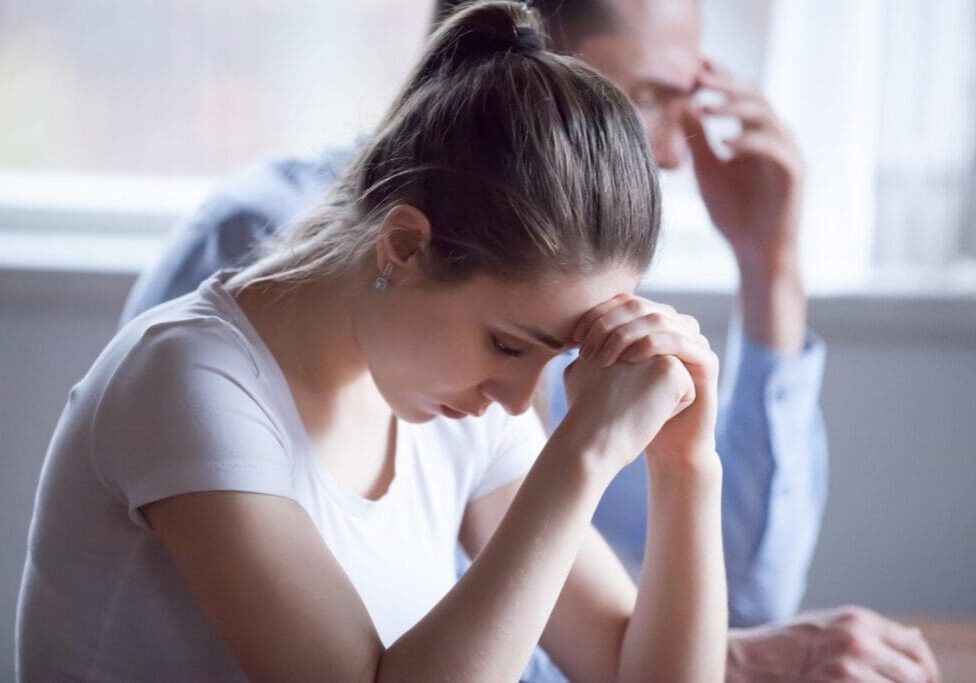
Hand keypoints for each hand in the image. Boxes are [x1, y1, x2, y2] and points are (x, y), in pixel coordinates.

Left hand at [561, 294, 718, 470]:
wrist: (664, 445)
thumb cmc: (631, 413)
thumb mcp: (607, 377)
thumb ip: (595, 350)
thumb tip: (569, 332)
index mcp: (653, 323)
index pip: (623, 301)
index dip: (597, 314)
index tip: (574, 337)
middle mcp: (676, 325)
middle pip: (639, 306)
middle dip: (607, 324)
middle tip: (587, 349)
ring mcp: (694, 341)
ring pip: (658, 319)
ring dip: (625, 335)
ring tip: (602, 359)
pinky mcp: (707, 360)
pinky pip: (679, 341)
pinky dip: (651, 345)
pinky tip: (629, 360)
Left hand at [682, 58, 803, 271]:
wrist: (755, 253)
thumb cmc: (733, 214)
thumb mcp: (708, 171)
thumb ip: (699, 140)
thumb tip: (684, 105)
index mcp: (757, 134)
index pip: (740, 96)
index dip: (721, 79)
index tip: (694, 67)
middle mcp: (776, 137)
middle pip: (755, 97)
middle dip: (726, 84)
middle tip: (698, 75)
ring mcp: (788, 153)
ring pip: (766, 117)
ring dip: (734, 108)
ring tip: (704, 106)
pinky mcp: (795, 173)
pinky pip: (775, 148)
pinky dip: (749, 141)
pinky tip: (723, 141)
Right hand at [727, 606, 941, 682]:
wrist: (740, 663)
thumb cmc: (780, 647)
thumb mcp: (826, 626)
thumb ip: (868, 633)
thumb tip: (916, 638)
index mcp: (857, 620)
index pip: (916, 649)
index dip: (924, 672)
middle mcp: (857, 641)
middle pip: (916, 676)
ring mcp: (848, 670)